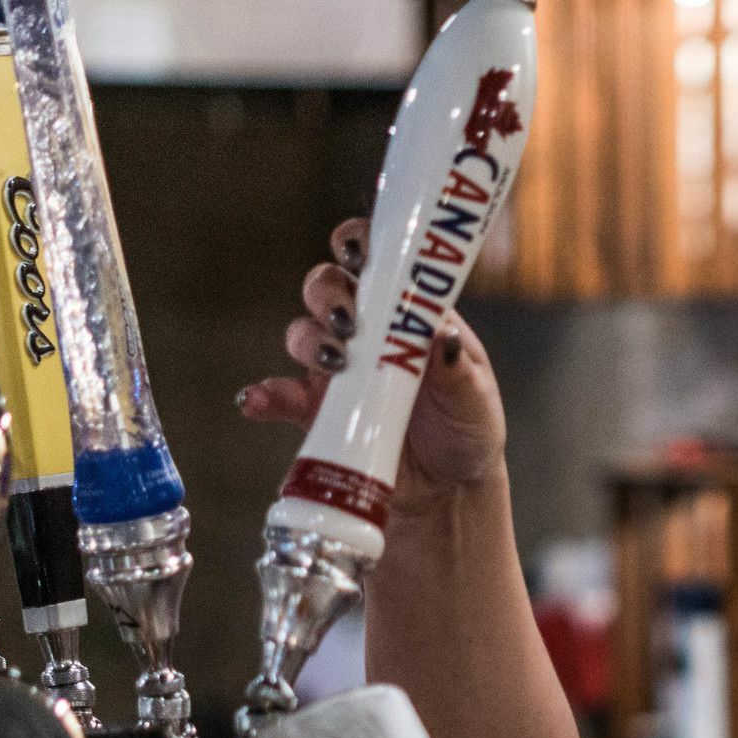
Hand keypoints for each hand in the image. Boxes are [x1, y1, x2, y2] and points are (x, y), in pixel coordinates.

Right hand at [235, 217, 509, 502]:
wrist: (448, 492)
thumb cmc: (467, 431)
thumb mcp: (476, 400)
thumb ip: (459, 369)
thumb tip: (441, 335)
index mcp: (406, 313)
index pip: (375, 261)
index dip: (357, 244)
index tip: (356, 253)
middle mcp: (367, 331)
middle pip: (327, 287)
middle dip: (329, 294)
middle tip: (348, 322)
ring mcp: (338, 369)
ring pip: (303, 333)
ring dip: (309, 339)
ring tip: (336, 364)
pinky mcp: (317, 411)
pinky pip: (280, 395)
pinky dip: (266, 395)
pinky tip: (261, 402)